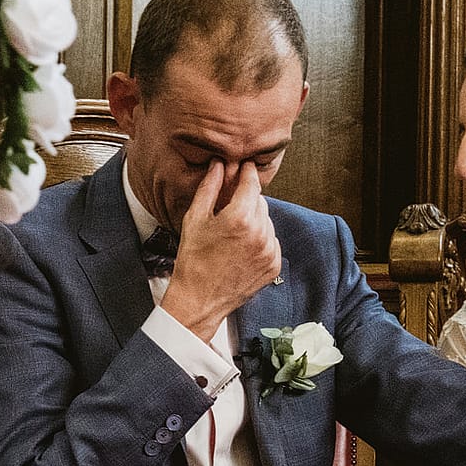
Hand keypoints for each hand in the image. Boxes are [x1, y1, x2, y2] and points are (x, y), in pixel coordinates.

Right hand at [160, 160, 281, 340]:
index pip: (251, 183)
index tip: (246, 166)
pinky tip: (240, 248)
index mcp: (239, 218)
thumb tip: (219, 165)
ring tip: (232, 234)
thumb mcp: (195, 219)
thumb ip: (209, 188)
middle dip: (246, 200)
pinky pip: (271, 241)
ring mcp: (269, 251)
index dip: (248, 172)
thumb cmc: (192, 259)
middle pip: (260, 201)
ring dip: (254, 221)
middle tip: (228, 210)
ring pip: (267, 221)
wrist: (199, 300)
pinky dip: (260, 240)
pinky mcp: (273, 265)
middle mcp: (259, 233)